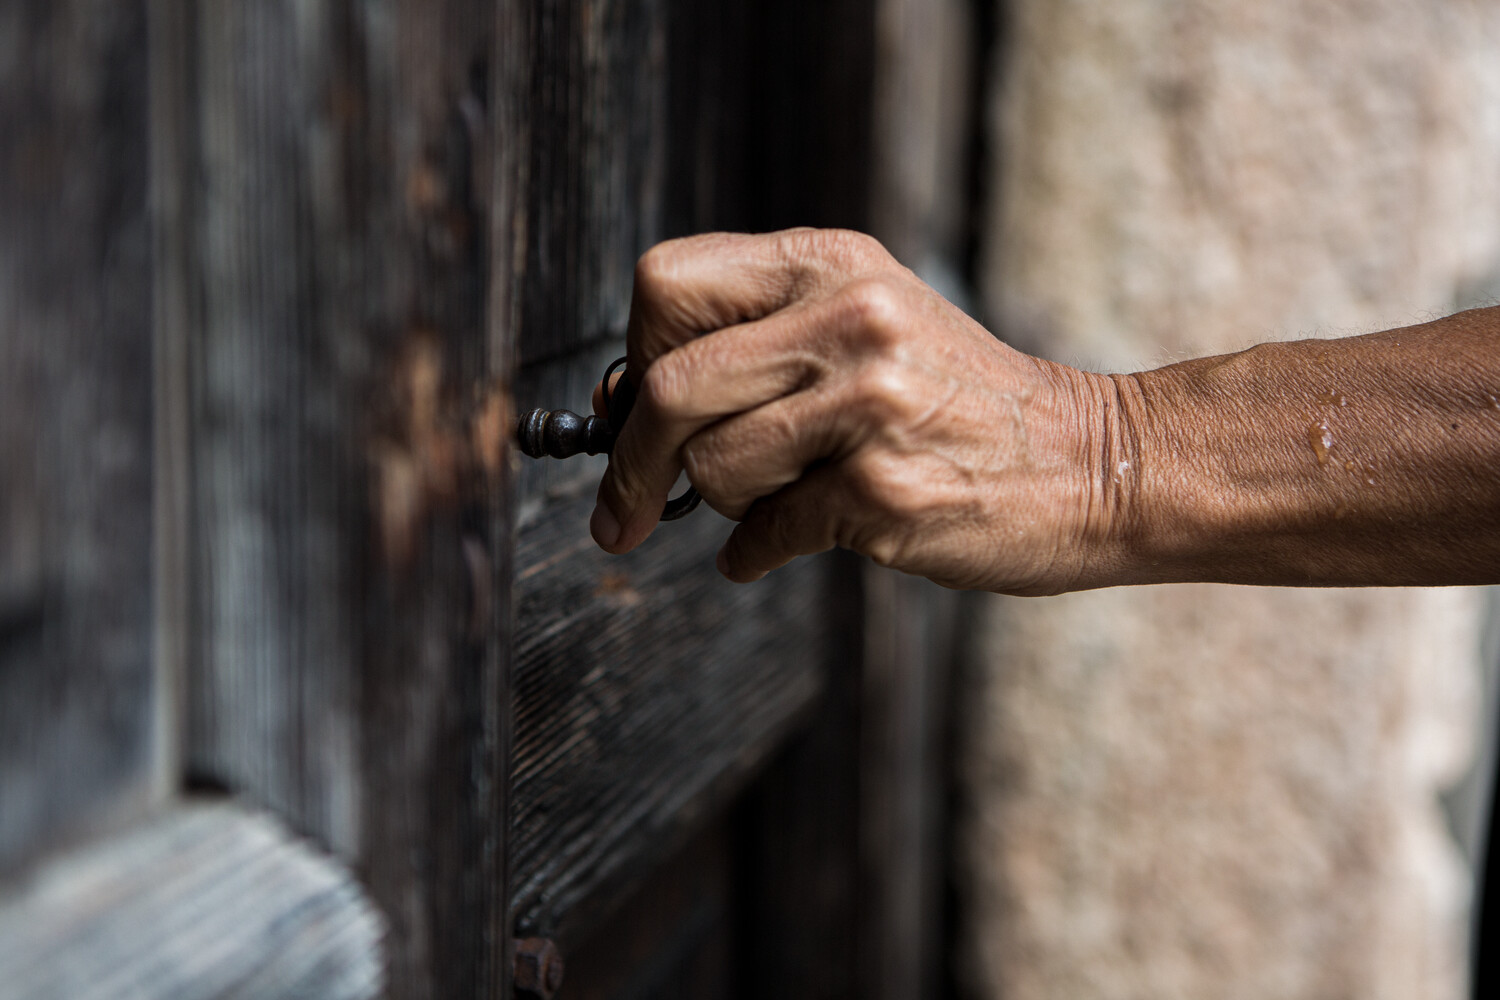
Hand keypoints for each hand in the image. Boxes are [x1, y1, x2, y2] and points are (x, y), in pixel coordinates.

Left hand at [590, 228, 1128, 593]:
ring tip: (790, 494)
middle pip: (666, 386)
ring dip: (729, 504)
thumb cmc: (957, 401)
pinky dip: (758, 554)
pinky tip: (788, 541)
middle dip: (632, 463)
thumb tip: (614, 405)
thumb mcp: (862, 328)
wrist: (1091, 461)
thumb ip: (750, 347)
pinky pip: (764, 536)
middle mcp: (848, 319)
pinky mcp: (883, 492)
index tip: (635, 409)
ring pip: (713, 470)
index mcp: (830, 265)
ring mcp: (869, 406)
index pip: (663, 285)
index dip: (636, 353)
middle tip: (623, 512)